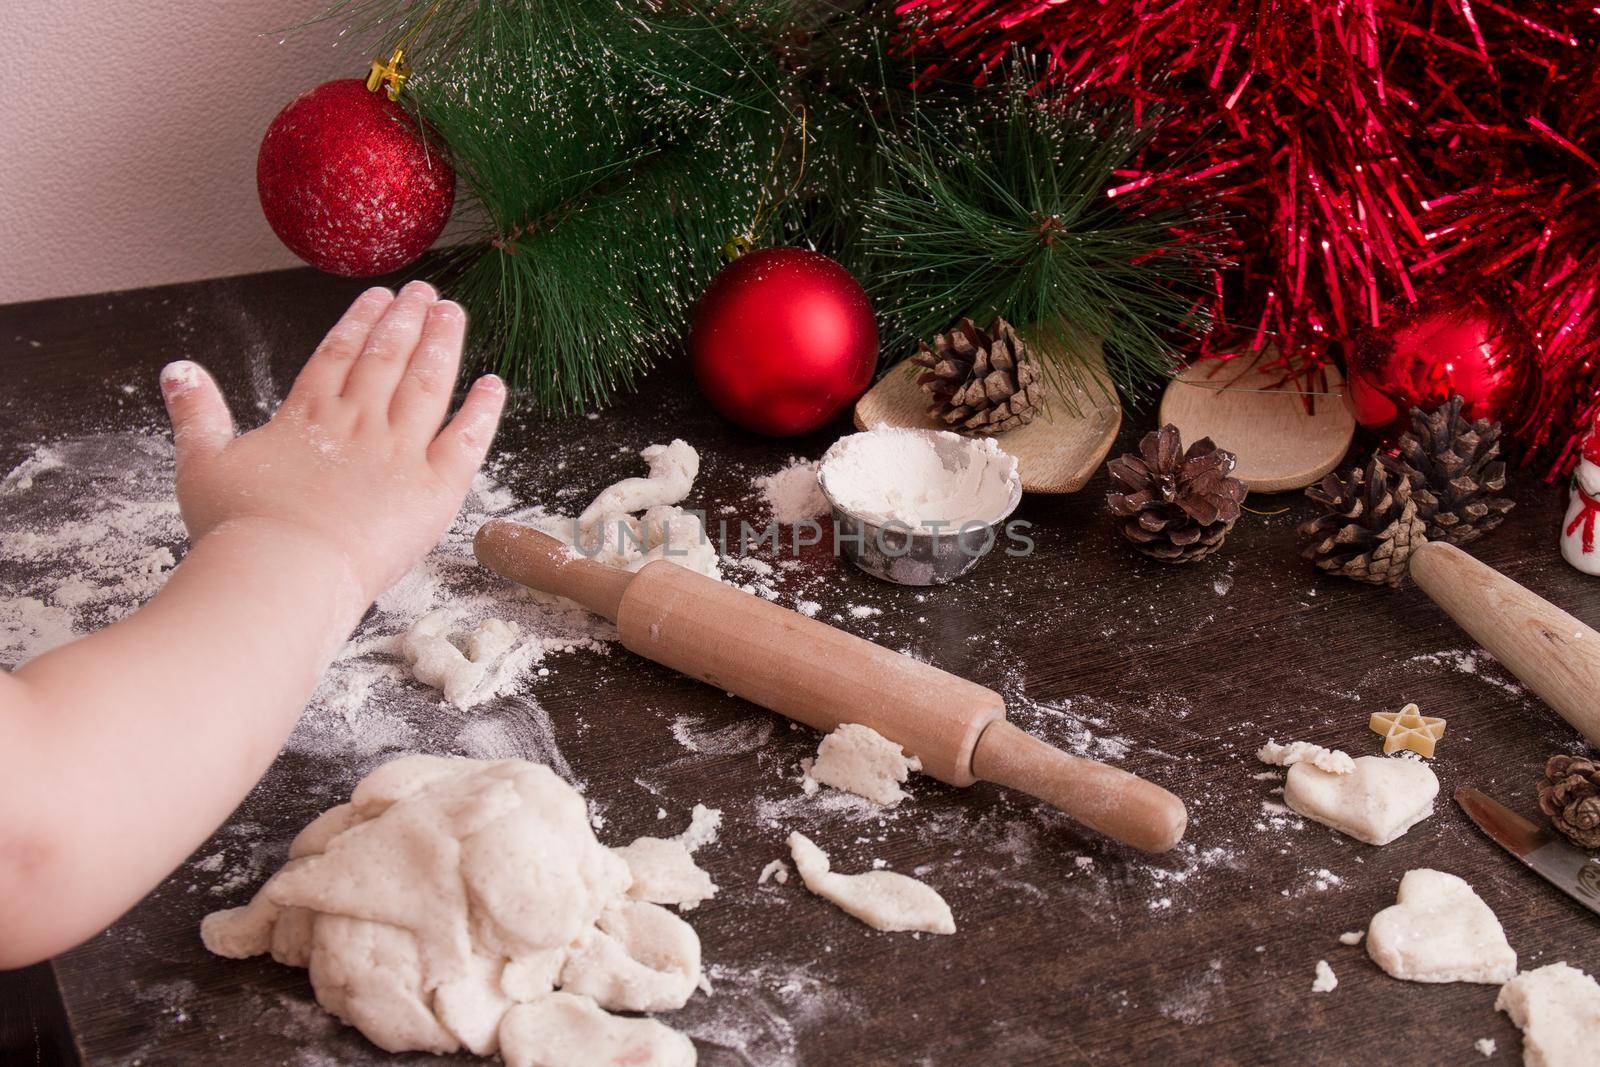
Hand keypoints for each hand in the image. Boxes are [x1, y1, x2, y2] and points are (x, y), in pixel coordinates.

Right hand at [159, 281, 505, 603]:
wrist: (283, 574)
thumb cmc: (238, 532)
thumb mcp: (202, 465)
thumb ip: (197, 414)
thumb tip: (176, 369)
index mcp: (307, 418)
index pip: (338, 356)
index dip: (360, 323)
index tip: (380, 296)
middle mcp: (358, 425)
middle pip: (388, 360)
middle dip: (407, 321)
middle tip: (425, 290)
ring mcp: (400, 454)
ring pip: (427, 386)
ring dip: (442, 345)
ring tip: (453, 313)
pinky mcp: (434, 489)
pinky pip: (467, 441)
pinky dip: (482, 410)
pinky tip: (494, 384)